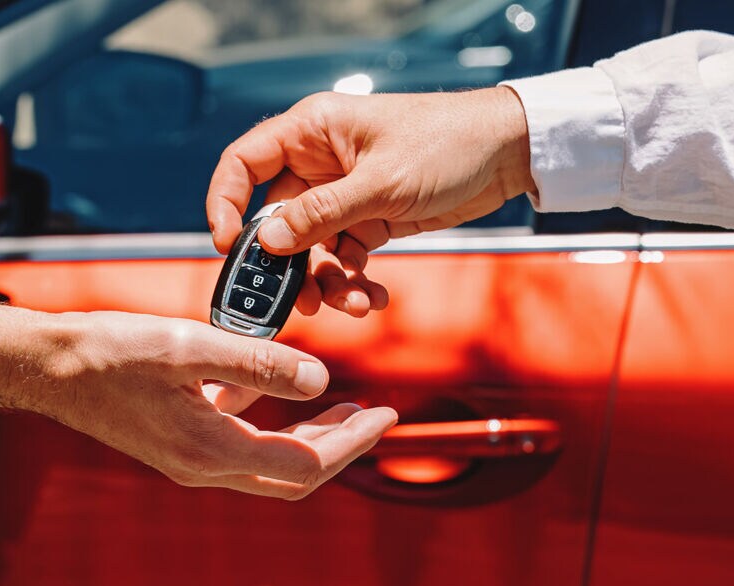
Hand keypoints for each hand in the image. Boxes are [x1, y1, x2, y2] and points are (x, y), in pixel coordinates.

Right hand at [37, 311, 397, 498]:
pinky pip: (241, 440)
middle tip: (376, 415)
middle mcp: (204, 467)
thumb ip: (258, 362)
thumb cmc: (108, 351)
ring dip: (310, 436)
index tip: (386, 417)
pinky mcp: (180, 442)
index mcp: (211, 450)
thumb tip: (320, 378)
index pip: (305, 463)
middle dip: (341, 445)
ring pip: (270, 461)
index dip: (352, 442)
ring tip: (344, 405)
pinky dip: (271, 422)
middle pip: (294, 472)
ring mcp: (191, 459)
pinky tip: (280, 386)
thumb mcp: (188, 345)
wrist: (46, 366)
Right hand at [206, 87, 533, 315]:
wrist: (507, 154)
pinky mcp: (371, 220)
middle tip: (299, 302)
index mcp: (311, 132)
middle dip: (289, 265)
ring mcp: (346, 194)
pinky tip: (373, 297)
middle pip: (277, 220)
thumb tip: (266, 241)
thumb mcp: (381, 184)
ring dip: (327, 281)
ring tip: (351, 304)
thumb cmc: (446, 145)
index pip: (244, 163)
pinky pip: (345, 257)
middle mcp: (320, 162)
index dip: (225, 203)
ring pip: (313, 248)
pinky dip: (355, 280)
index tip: (227, 247)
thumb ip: (321, 214)